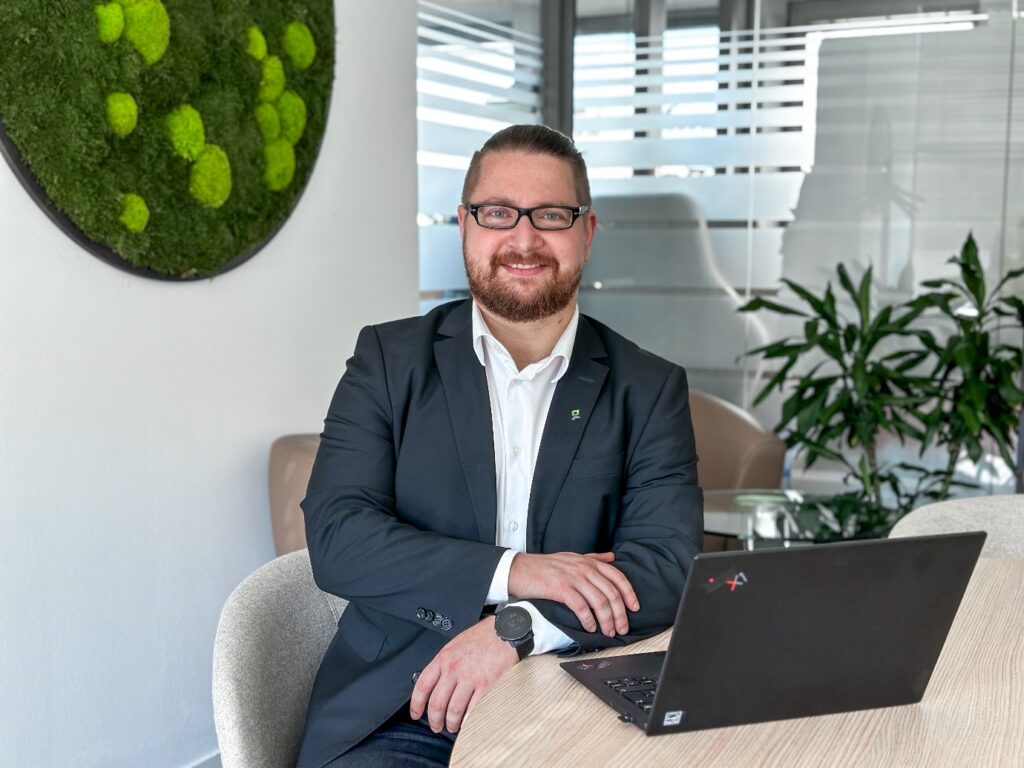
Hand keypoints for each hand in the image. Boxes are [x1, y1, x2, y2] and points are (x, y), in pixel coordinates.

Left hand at [409, 616, 517, 733]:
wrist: (505, 631)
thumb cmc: (483, 637)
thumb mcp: (455, 645)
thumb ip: (444, 663)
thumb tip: (435, 682)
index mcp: (444, 658)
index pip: (423, 685)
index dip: (416, 704)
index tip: (416, 713)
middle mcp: (454, 669)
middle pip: (436, 703)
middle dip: (434, 720)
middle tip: (436, 726)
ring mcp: (470, 678)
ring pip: (453, 710)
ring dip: (451, 723)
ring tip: (452, 727)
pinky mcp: (486, 686)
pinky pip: (473, 710)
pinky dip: (468, 721)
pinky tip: (467, 723)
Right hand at [508, 552, 638, 636]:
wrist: (519, 569)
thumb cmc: (544, 566)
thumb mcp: (571, 557)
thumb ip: (593, 558)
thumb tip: (612, 557)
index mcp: (588, 562)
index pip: (617, 577)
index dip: (629, 594)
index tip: (635, 608)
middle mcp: (584, 568)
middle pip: (611, 593)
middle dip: (620, 614)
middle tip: (622, 628)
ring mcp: (573, 578)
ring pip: (599, 601)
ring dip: (607, 620)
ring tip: (608, 632)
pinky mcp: (561, 589)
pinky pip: (581, 607)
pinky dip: (588, 620)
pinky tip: (590, 627)